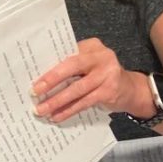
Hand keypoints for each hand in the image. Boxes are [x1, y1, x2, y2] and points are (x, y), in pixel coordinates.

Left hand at [31, 38, 149, 122]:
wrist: (130, 89)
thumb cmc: (102, 75)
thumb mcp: (89, 64)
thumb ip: (71, 65)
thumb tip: (41, 78)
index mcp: (92, 46)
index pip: (67, 52)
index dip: (49, 64)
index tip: (32, 74)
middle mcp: (102, 57)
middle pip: (72, 66)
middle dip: (51, 80)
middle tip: (34, 92)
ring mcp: (108, 74)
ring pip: (77, 88)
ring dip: (57, 100)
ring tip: (41, 109)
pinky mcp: (109, 91)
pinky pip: (84, 102)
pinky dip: (69, 110)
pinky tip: (57, 116)